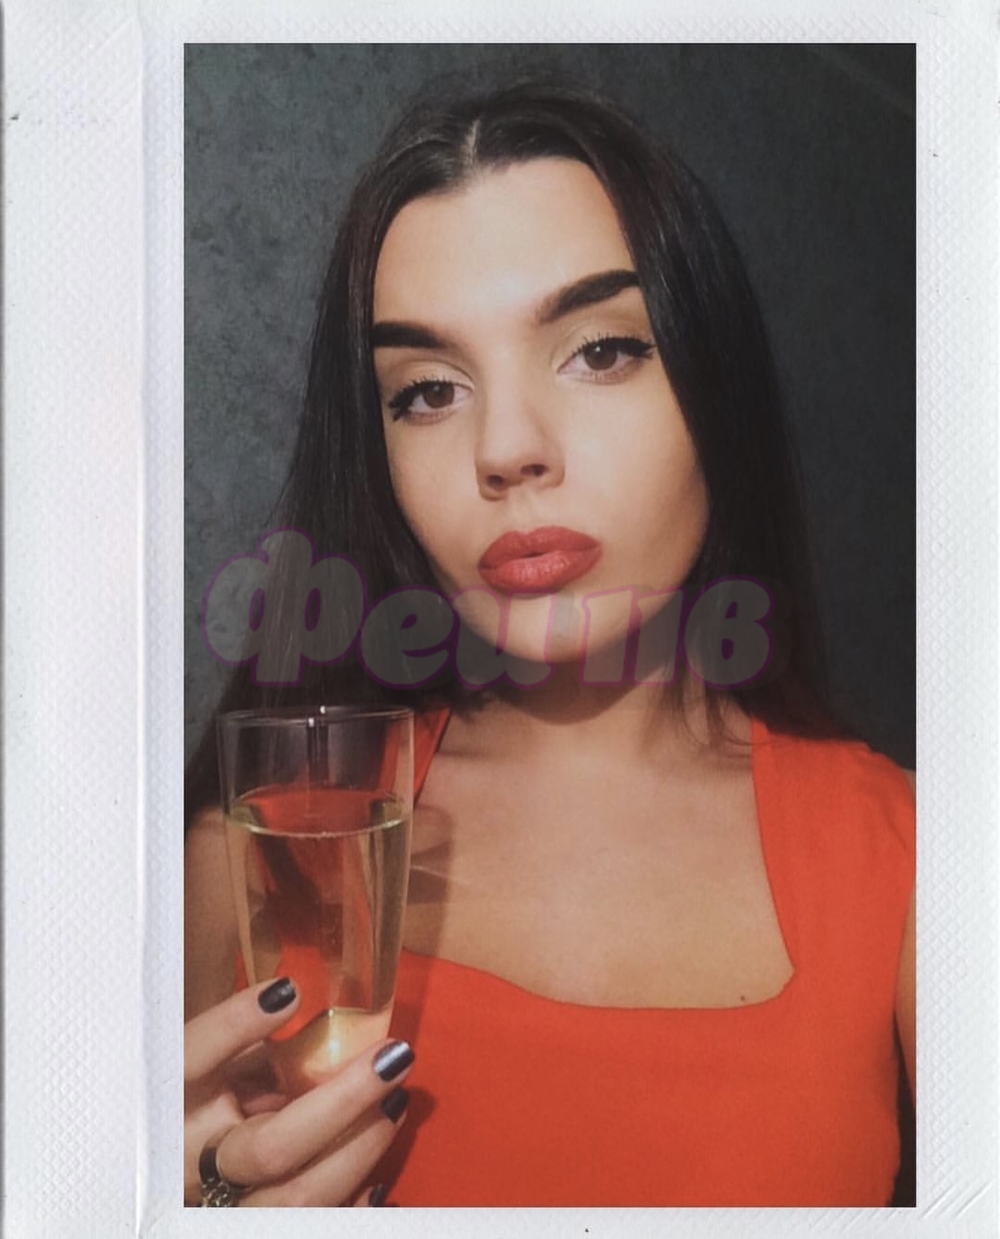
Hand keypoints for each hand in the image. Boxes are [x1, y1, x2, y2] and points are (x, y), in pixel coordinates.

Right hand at [184, 977, 413, 1205]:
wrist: (175, 1168)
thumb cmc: (196, 1098)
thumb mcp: (209, 1060)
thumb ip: (243, 1038)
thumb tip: (300, 1001)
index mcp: (172, 1100)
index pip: (194, 1057)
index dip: (237, 1023)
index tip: (288, 991)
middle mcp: (192, 1160)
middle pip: (273, 1148)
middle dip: (343, 1102)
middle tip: (393, 1058)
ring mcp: (222, 1205)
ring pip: (298, 1199)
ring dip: (360, 1150)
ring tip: (396, 1104)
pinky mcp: (253, 1226)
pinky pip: (311, 1226)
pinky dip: (351, 1206)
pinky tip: (380, 1181)